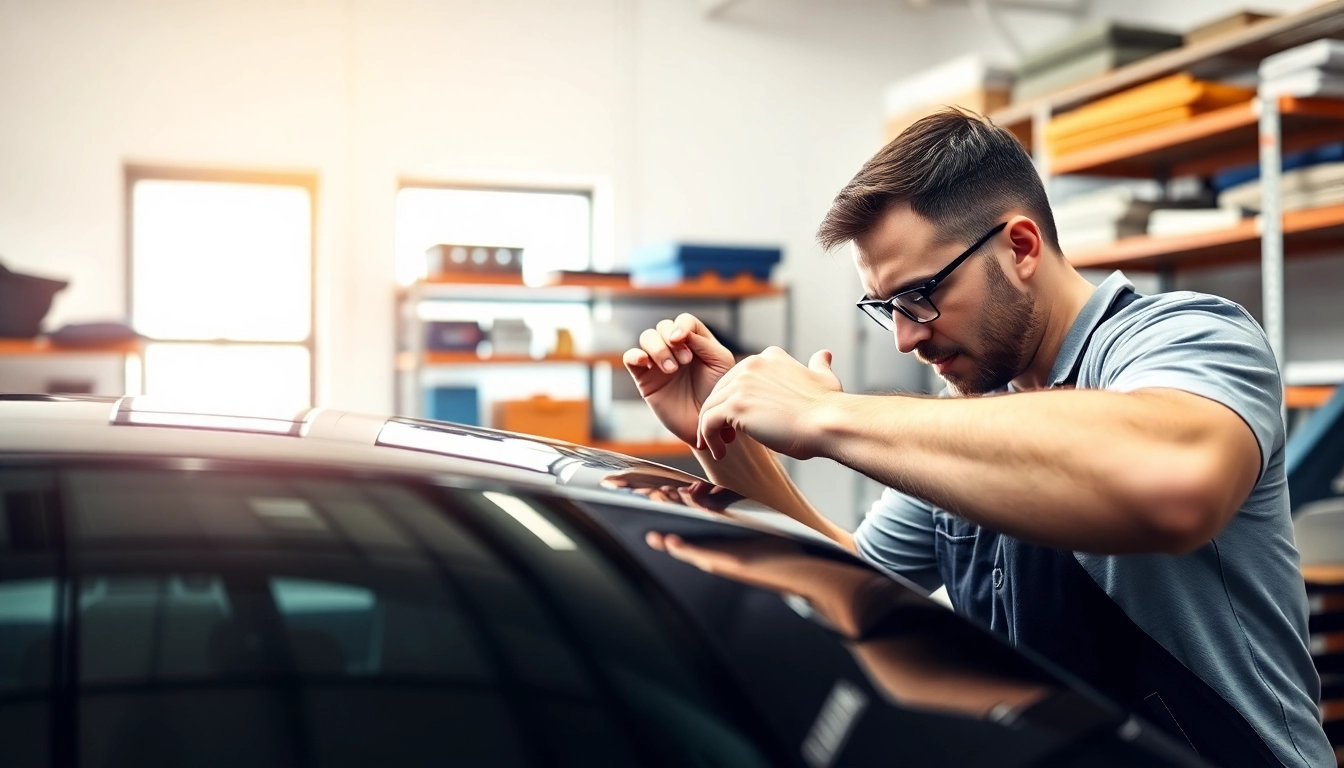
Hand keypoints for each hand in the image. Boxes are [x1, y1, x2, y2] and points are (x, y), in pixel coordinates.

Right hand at [623, 314, 736, 445]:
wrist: (705, 426)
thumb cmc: (717, 394)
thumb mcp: (719, 363)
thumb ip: (704, 343)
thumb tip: (679, 332)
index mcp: (695, 342)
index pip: (684, 321)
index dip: (682, 326)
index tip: (684, 340)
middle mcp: (675, 349)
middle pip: (663, 326)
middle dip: (671, 340)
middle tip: (685, 362)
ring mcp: (658, 363)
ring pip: (647, 337)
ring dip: (658, 349)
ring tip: (671, 369)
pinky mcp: (644, 378)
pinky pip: (630, 357)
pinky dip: (635, 355)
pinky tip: (646, 362)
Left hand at [697, 347, 842, 459]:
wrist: (829, 424)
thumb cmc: (829, 409)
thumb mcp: (825, 379)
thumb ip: (818, 366)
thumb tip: (824, 355)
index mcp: (770, 358)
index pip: (738, 379)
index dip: (736, 401)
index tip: (738, 421)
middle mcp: (752, 364)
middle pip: (720, 391)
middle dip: (719, 415)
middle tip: (724, 437)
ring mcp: (742, 384)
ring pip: (710, 406)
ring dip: (710, 430)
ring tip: (719, 448)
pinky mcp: (735, 405)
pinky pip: (708, 422)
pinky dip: (708, 439)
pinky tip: (719, 453)